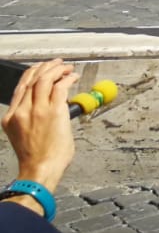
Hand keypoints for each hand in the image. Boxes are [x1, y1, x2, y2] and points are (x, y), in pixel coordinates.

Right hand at [2, 58, 76, 195]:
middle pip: (33, 79)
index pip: (21, 86)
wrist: (40, 169)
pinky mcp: (54, 112)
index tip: (42, 68)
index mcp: (11, 116)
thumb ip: (29, 117)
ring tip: (67, 67)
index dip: (32, 73)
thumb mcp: (22, 133)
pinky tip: (74, 77)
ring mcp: (37, 110)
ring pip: (46, 79)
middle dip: (46, 67)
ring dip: (58, 70)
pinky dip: (68, 78)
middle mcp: (21, 110)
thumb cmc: (36, 156)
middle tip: (57, 64)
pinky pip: (60, 87)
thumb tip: (45, 104)